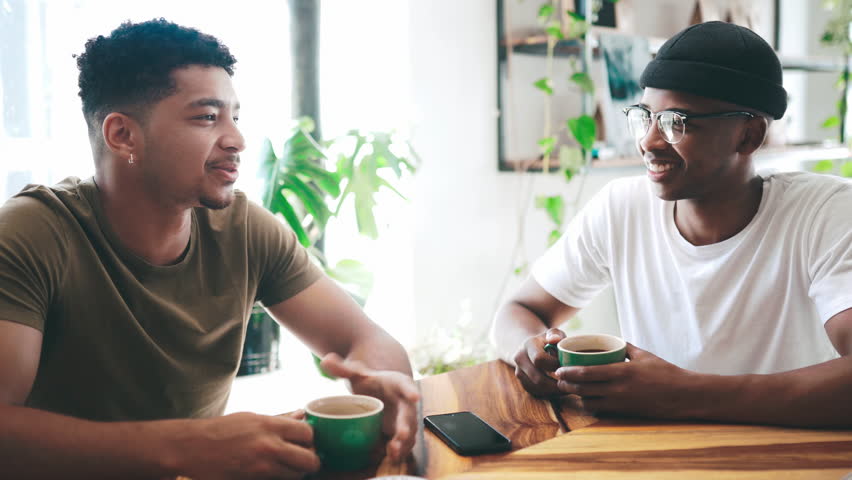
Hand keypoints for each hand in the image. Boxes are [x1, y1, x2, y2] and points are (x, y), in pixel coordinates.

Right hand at [170, 411, 319, 479]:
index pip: (308, 433)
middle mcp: (269, 445)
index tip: (305, 442)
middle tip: (303, 460)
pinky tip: (273, 473)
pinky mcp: (253, 479)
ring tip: (286, 467)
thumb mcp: (251, 418)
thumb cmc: (221, 430)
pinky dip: (280, 478)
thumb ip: (279, 420)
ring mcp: (261, 467)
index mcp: (270, 425)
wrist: (192, 447)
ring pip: (296, 475)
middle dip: (310, 461)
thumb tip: (302, 416)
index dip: (310, 439)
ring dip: (296, 473)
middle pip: (310, 459)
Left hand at [319, 353, 419, 462]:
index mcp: (397, 382)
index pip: (405, 385)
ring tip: (393, 451)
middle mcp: (405, 401)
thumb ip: (343, 368)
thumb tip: (326, 360)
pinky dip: (399, 450)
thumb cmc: (369, 381)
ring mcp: (404, 418)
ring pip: (408, 431)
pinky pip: (403, 442)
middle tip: (402, 434)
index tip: (415, 396)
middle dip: (407, 424)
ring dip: (403, 442)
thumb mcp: (356, 373)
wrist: (377, 391)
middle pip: (409, 413)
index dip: (410, 391)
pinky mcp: (399, 431)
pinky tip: (390, 457)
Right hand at [512, 328, 566, 396]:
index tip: (565, 365)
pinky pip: (537, 392)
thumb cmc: (549, 341)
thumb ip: (555, 334)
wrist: (534, 348)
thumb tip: (555, 339)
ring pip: (538, 388)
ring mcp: (519, 372)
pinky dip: (550, 393)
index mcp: (528, 344)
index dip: (554, 365)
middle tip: (570, 382)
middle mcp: (519, 358)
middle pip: (538, 378)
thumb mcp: (554, 334)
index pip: (539, 359)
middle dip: (556, 382)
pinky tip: (560, 388)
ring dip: (554, 390)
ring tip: (567, 386)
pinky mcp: (523, 383)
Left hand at [554, 343, 701, 418]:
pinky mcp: (625, 413)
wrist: (683, 395)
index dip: (568, 373)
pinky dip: (591, 406)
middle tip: (559, 381)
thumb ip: (625, 347)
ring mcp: (621, 403)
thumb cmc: (665, 372)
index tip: (558, 370)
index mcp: (621, 372)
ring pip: (589, 403)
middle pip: (582, 390)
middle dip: (567, 386)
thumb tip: (611, 341)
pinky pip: (601, 411)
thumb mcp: (643, 355)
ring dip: (577, 398)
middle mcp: (618, 389)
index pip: (586, 373)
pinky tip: (588, 400)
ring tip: (571, 391)